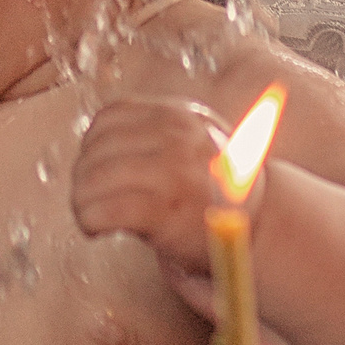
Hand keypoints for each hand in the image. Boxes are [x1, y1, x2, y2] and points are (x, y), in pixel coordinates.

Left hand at [69, 96, 231, 287]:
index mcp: (179, 114)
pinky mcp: (165, 211)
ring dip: (81, 202)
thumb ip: (154, 130)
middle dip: (82, 177)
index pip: (109, 117)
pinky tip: (96, 230)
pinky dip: (90, 221)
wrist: (263, 225)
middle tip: (86, 199)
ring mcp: (172, 172)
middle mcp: (176, 137)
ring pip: (93, 179)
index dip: (91, 143)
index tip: (94, 165)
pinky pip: (106, 211)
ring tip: (90, 216)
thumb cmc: (219, 187)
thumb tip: (94, 142)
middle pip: (96, 150)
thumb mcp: (196, 139)